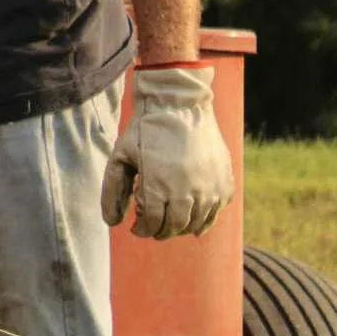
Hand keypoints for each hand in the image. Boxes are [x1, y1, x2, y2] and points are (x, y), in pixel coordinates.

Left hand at [102, 65, 235, 238]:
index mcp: (158, 186)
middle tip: (152, 227)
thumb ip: (113, 190)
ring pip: (197, 223)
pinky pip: (217, 211)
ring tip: (170, 222)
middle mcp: (187, 192)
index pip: (153, 224)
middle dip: (161, 231)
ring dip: (182, 228)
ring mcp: (210, 188)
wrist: (179, 104)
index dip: (143, 229)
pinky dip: (205, 220)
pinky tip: (195, 221)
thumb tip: (111, 222)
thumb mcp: (121, 156)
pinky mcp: (225, 182)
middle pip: (175, 227)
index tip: (137, 227)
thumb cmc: (146, 130)